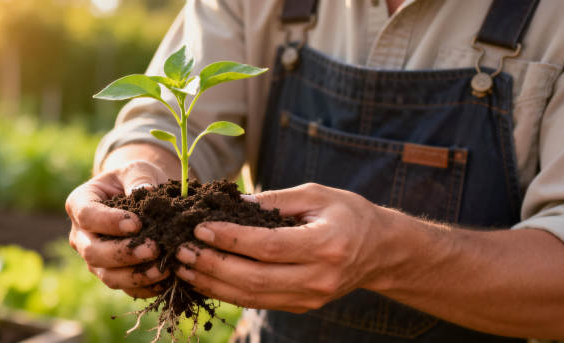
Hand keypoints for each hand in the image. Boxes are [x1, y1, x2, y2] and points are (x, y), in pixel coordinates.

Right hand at [66, 160, 170, 297]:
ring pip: (107, 275)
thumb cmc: (134, 178)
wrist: (138, 196)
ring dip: (135, 275)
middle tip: (153, 248)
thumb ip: (139, 177)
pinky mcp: (111, 273)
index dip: (109, 223)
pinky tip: (165, 280)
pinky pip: (125, 287)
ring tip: (163, 269)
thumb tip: (145, 191)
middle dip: (123, 254)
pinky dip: (144, 287)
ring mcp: (94, 258)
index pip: (87, 216)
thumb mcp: (137, 169)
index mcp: (79, 203)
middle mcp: (81, 235)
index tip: (136, 223)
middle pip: (93, 252)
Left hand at [174, 183, 389, 312]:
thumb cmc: (348, 214)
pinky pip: (258, 302)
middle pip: (255, 278)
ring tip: (184, 267)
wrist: (380, 251)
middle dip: (213, 265)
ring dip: (213, 282)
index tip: (201, 228)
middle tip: (182, 251)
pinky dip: (227, 291)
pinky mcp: (302, 306)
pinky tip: (205, 278)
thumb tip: (229, 204)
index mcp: (326, 245)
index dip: (231, 239)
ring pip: (252, 297)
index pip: (268, 247)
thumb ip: (272, 200)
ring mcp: (311, 297)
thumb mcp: (315, 194)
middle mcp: (319, 277)